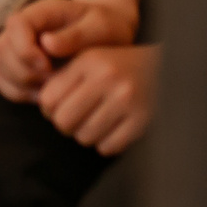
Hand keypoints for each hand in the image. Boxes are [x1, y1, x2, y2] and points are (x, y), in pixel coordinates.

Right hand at [0, 0, 136, 101]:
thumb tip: (47, 43)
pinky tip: (41, 95)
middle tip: (53, 82)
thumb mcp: (101, 27)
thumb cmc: (104, 29)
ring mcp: (14, 45)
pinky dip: (15, 91)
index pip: (15, 25)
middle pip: (1, 49)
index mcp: (40, 11)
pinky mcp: (14, 64)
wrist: (105, 37)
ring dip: (19, 83)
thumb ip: (76, 35)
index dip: (25, 49)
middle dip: (24, 72)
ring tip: (49, 89)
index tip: (48, 66)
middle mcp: (21, 27)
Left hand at [38, 44, 157, 154]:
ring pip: (85, 136)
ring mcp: (126, 99)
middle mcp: (106, 77)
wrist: (164, 69)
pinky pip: (108, 146)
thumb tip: (41, 106)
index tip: (57, 109)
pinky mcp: (142, 119)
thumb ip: (62, 76)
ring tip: (95, 123)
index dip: (49, 110)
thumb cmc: (117, 67)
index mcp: (88, 61)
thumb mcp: (89, 59)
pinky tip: (112, 130)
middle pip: (64, 121)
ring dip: (86, 135)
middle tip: (75, 121)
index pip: (48, 98)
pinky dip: (106, 144)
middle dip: (65, 126)